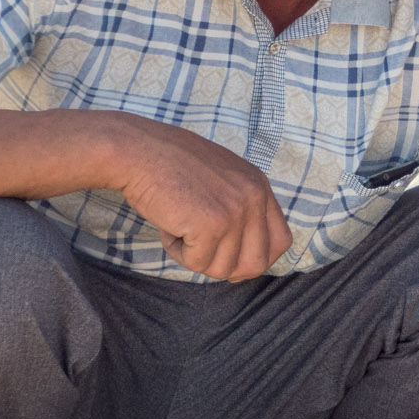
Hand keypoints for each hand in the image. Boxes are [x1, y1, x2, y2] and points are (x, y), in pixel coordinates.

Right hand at [99, 114, 292, 280]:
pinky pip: (197, 263)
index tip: (232, 262)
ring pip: (223, 268)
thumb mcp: (220, 179)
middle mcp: (254, 197)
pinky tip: (168, 225)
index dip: (256, 258)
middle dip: (226, 267)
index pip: (281, 241)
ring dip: (195, 256)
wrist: (137, 150)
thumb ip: (239, 208)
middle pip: (256, 263)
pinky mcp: (211, 225)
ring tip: (179, 225)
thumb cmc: (168, 165)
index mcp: (259, 185)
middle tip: (199, 251)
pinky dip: (177, 252)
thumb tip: (243, 259)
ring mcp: (235, 212)